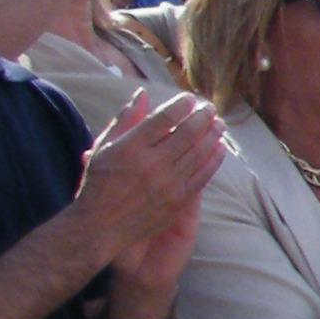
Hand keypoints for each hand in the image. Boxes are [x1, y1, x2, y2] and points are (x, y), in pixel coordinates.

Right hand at [74, 90, 225, 260]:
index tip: (190, 99)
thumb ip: (126, 119)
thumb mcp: (104, 147)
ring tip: (219, 123)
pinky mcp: (178, 201)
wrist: (101, 226)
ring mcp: (167, 184)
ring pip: (199, 153)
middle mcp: (151, 164)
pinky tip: (220, 148)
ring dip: (213, 135)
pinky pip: (203, 175)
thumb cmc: (100, 182)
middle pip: (187, 133)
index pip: (164, 118)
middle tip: (210, 108)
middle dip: (202, 117)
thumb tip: (143, 93)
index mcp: (130, 148)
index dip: (181, 105)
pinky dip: (214, 159)